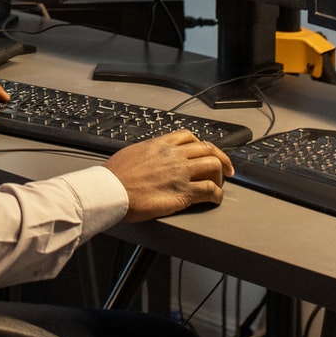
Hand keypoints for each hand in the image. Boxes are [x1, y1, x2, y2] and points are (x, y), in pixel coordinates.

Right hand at [106, 130, 232, 222]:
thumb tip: (147, 156)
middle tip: (225, 168)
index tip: (205, 151)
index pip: (189, 137)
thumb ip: (147, 152)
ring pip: (213, 166)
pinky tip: (215, 199)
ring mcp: (180, 173)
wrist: (110, 191)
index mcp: (160, 145)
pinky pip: (209, 190)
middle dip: (220, 158)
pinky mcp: (182, 193)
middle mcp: (173, 156)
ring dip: (220, 176)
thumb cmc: (115, 176)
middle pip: (208, 149)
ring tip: (219, 184)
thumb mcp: (132, 153)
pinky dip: (217, 195)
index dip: (202, 144)